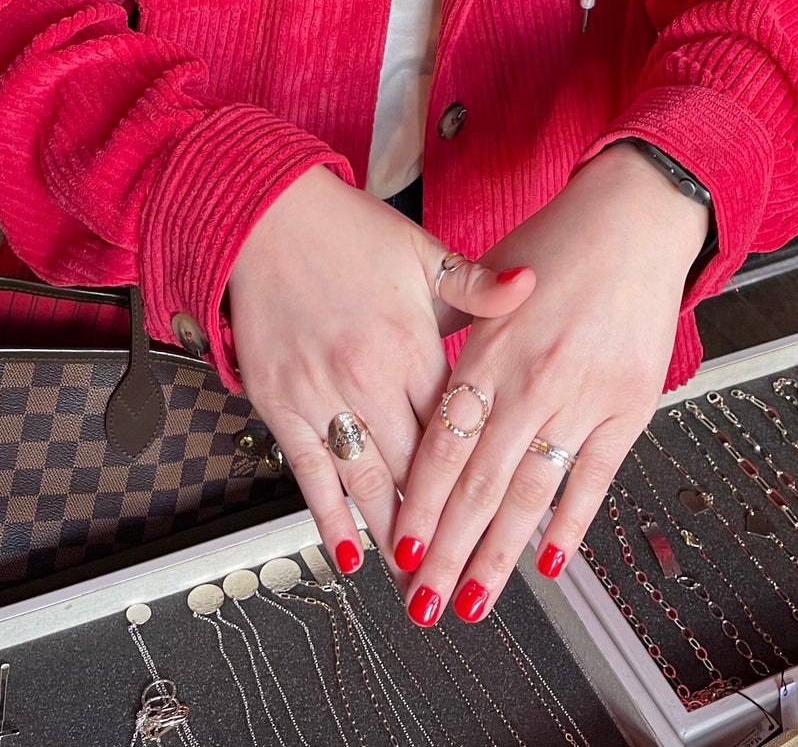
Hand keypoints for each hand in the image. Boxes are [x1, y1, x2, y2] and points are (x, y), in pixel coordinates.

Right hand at [227, 166, 533, 579]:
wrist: (265, 215)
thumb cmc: (344, 232)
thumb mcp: (422, 253)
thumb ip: (478, 287)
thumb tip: (531, 285)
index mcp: (411, 342)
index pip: (457, 430)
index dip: (480, 479)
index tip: (502, 519)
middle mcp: (368, 374)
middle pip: (417, 470)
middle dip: (441, 530)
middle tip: (463, 576)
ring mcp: (322, 393)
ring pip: (366, 481)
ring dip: (392, 537)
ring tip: (417, 582)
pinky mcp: (280, 401)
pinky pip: (309, 471)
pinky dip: (329, 515)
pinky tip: (347, 551)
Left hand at [391, 144, 706, 624]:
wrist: (634, 217)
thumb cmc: (559, 243)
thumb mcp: (488, 277)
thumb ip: (456, 337)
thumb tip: (420, 390)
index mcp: (490, 348)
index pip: (444, 443)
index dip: (419, 502)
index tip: (398, 547)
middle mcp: (532, 379)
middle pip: (479, 483)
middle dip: (447, 549)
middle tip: (422, 599)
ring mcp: (582, 397)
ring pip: (530, 494)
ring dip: (497, 556)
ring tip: (472, 602)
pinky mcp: (627, 407)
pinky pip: (593, 480)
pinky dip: (569, 526)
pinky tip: (548, 564)